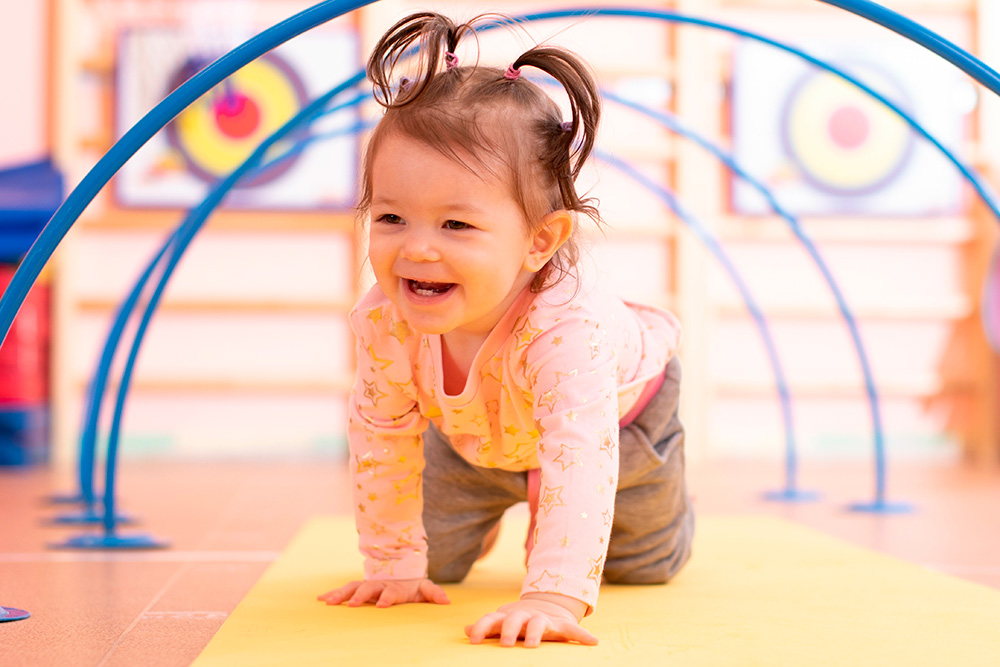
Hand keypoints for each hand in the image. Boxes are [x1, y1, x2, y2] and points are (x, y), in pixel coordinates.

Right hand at [317, 578, 449, 607]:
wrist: (399, 570)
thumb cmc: (412, 585)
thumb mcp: (424, 588)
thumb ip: (434, 593)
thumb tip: (447, 601)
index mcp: (395, 587)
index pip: (391, 593)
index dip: (387, 598)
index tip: (382, 605)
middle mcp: (379, 585)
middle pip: (368, 589)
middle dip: (360, 596)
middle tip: (352, 605)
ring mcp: (367, 586)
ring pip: (353, 588)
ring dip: (341, 594)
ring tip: (328, 602)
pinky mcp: (358, 588)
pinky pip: (344, 590)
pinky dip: (332, 594)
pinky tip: (320, 599)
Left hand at [464, 596, 597, 647]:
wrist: (547, 606)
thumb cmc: (518, 620)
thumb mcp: (502, 622)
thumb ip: (486, 627)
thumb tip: (463, 630)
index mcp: (508, 617)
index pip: (491, 620)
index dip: (481, 628)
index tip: (473, 640)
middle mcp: (524, 616)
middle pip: (514, 620)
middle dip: (509, 631)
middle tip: (505, 644)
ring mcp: (542, 620)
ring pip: (538, 625)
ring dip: (535, 634)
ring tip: (533, 645)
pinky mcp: (561, 625)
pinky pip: (573, 630)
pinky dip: (582, 636)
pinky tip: (593, 642)